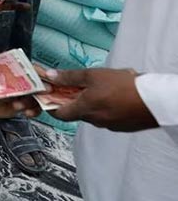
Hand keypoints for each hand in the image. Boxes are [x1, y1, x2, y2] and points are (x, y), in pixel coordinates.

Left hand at [42, 67, 156, 131]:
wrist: (154, 100)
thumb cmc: (124, 87)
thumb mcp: (92, 75)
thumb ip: (70, 77)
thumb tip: (51, 76)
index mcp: (84, 109)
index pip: (58, 114)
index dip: (50, 105)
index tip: (48, 96)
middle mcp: (94, 120)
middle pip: (76, 111)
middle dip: (73, 98)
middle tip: (75, 85)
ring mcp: (109, 124)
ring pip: (93, 112)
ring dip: (91, 100)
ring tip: (101, 85)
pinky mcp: (121, 125)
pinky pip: (107, 115)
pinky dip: (105, 105)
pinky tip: (114, 93)